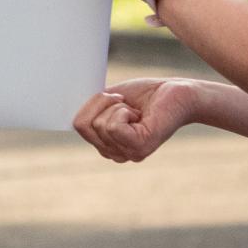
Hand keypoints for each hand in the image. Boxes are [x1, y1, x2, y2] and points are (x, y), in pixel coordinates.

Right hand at [74, 77, 204, 162]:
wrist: (180, 93)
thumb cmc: (148, 94)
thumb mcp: (110, 99)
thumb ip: (91, 109)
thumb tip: (67, 107)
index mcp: (107, 144)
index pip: (77, 125)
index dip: (89, 104)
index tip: (109, 97)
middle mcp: (116, 154)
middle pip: (83, 125)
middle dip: (101, 103)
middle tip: (125, 102)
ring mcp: (128, 154)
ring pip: (98, 124)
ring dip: (116, 106)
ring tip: (136, 109)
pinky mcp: (139, 147)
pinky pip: (113, 126)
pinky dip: (123, 111)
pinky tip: (140, 115)